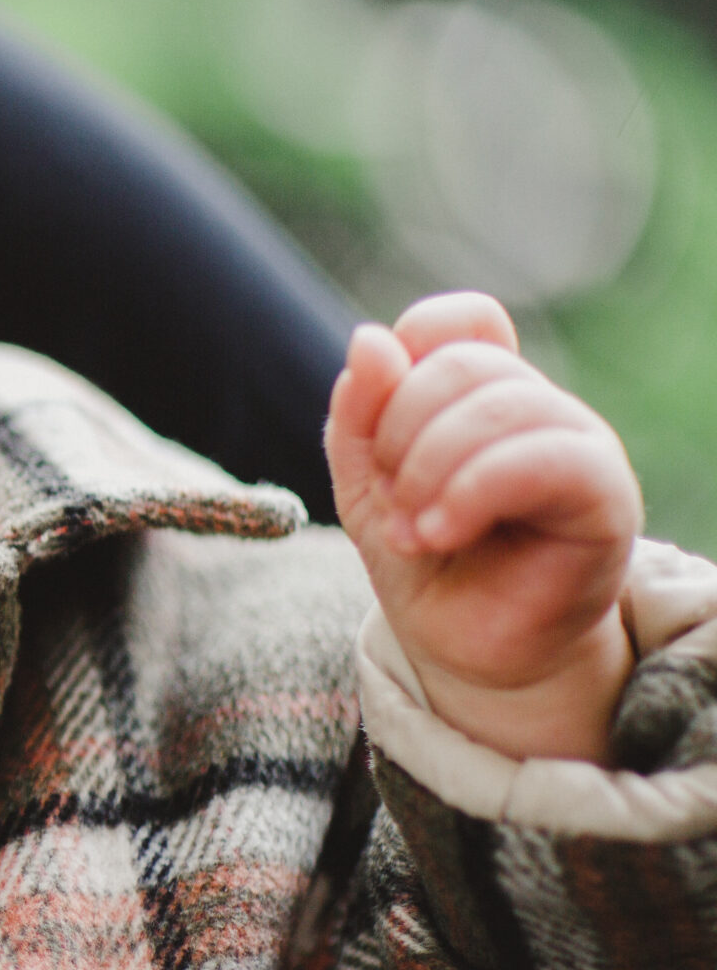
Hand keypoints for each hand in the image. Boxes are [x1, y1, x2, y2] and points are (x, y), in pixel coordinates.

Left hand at [327, 292, 640, 762]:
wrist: (468, 649)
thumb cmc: (426, 562)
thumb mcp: (367, 483)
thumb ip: (361, 413)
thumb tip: (371, 340)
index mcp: (485, 391)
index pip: (456, 320)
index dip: (403, 359)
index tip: (374, 438)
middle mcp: (540, 406)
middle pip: (462, 364)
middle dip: (398, 434)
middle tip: (391, 506)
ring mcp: (579, 444)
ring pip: (502, 403)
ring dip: (429, 470)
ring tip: (413, 532)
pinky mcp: (608, 496)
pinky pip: (547, 457)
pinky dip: (472, 491)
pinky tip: (438, 533)